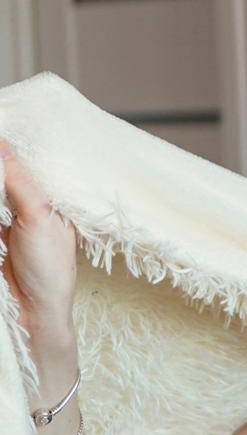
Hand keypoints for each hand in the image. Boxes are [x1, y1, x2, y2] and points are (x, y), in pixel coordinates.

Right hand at [0, 139, 78, 344]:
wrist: (35, 310)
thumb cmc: (50, 268)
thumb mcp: (37, 217)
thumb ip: (19, 182)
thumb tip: (2, 145)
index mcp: (54, 200)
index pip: (30, 163)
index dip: (12, 147)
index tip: (1, 123)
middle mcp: (35, 206)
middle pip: (10, 175)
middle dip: (2, 162)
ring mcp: (15, 221)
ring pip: (1, 190)